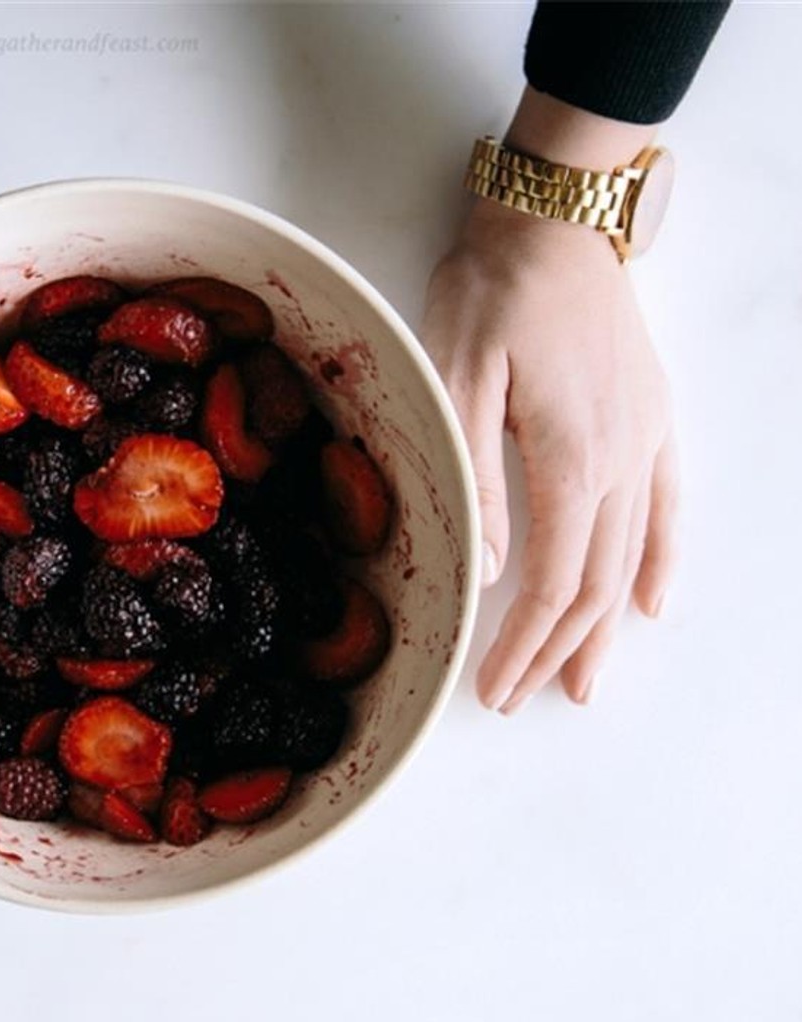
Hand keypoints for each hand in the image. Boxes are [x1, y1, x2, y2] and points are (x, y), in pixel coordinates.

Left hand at [422, 197, 675, 711]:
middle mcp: (622, 458)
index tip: (495, 688)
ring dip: (604, 626)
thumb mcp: (457, 380)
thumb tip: (495, 568)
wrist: (554, 219)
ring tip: (583, 682)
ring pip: (631, 556)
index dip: (524, 646)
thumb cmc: (494, 290)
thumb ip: (479, 479)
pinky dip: (661, 559)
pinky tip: (653, 602)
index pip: (551, 583)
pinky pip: (668, 504)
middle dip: (556, 650)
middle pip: (594, 584)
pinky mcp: (652, 417)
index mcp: (571, 458)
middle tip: (519, 697)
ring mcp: (647, 438)